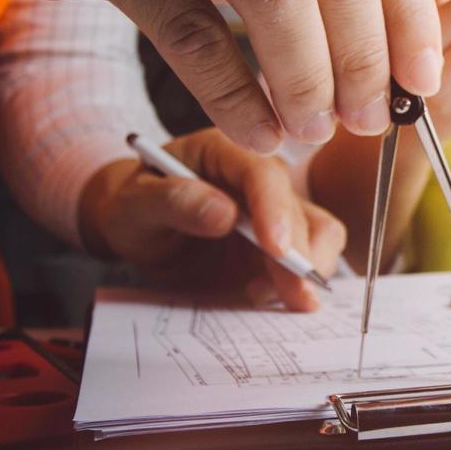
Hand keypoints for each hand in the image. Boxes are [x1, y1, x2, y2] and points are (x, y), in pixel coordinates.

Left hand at [78, 129, 348, 310]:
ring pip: (318, 232)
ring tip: (279, 297)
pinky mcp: (282, 242)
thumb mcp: (134, 204)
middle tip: (294, 294)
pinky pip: (310, 257)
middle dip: (300, 253)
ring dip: (310, 268)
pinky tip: (268, 295)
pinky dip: (302, 281)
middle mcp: (259, 176)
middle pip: (297, 207)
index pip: (262, 172)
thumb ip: (173, 201)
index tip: (277, 249)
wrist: (136, 228)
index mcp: (224, 152)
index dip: (275, 209)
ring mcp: (274, 209)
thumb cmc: (132, 208)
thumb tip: (224, 213)